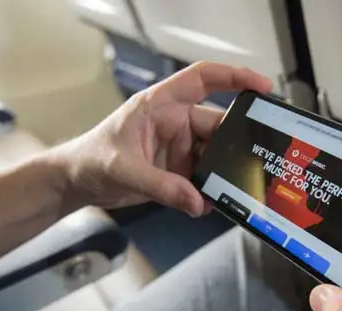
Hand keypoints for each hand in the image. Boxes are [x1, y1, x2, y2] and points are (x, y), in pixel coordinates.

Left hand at [55, 62, 271, 215]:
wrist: (78, 182)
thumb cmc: (92, 160)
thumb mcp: (123, 169)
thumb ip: (161, 186)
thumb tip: (198, 202)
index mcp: (161, 104)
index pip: (203, 79)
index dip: (235, 77)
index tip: (263, 86)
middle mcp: (176, 122)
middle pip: (217, 125)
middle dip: (236, 141)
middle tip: (257, 159)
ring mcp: (180, 147)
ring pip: (215, 154)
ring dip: (224, 171)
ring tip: (238, 188)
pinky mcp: (179, 170)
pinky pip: (204, 177)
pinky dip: (211, 190)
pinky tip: (214, 203)